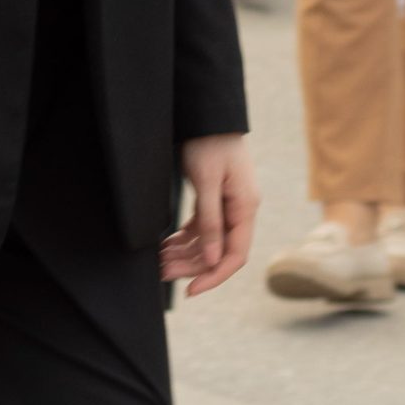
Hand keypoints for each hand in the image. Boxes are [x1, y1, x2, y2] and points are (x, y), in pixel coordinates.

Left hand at [163, 133, 259, 295]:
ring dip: (185, 253)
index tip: (190, 290)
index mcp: (245, 208)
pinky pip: (201, 227)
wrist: (207, 114)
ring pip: (208, 241)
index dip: (213, 276)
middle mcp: (239, 210)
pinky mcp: (214, 198)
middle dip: (191, 266)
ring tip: (159, 262)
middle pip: (218, 251)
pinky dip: (184, 238)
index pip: (234, 255)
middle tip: (162, 274)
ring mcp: (227, 205)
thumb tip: (213, 259)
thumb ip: (210, 220)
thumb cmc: (209, 143)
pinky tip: (166, 245)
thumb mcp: (207, 180)